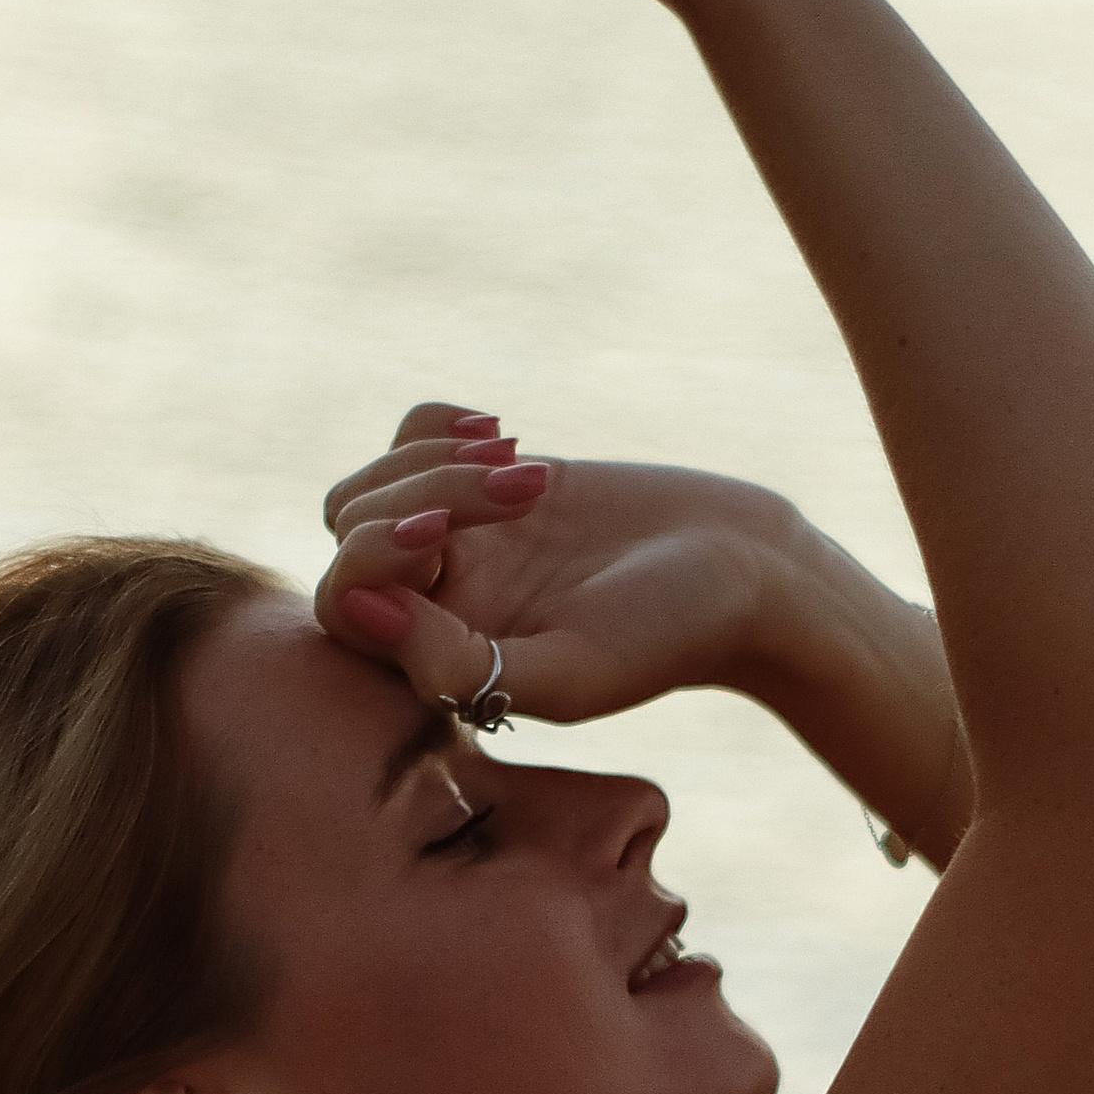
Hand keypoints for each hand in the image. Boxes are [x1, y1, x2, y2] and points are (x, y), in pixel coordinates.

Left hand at [310, 402, 792, 727]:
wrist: (746, 574)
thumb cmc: (669, 635)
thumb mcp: (570, 670)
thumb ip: (457, 663)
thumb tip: (361, 606)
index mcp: (442, 664)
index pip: (346, 601)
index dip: (374, 557)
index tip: (443, 540)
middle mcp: (438, 605)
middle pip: (356, 528)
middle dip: (422, 495)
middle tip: (521, 492)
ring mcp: (460, 542)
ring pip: (379, 480)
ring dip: (438, 460)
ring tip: (526, 473)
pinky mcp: (488, 484)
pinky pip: (412, 435)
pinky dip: (440, 423)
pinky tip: (507, 436)